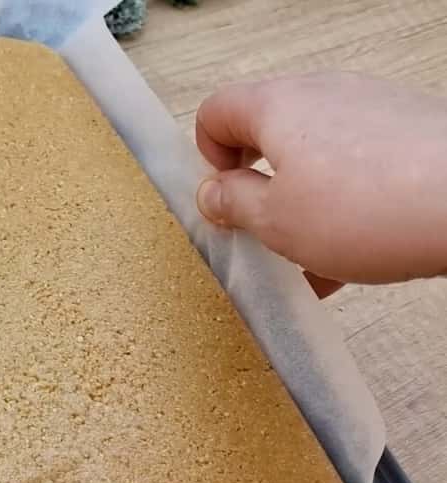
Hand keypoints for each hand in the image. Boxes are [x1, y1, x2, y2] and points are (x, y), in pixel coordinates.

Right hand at [195, 72, 446, 294]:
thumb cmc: (374, 208)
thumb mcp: (276, 223)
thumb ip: (234, 205)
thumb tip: (214, 194)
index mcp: (277, 106)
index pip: (216, 111)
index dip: (207, 156)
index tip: (223, 197)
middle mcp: (323, 93)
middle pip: (268, 132)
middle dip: (259, 184)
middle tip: (263, 229)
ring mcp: (370, 107)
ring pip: (316, 154)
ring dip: (303, 200)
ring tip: (312, 255)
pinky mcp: (409, 129)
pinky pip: (359, 163)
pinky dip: (346, 201)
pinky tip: (353, 254)